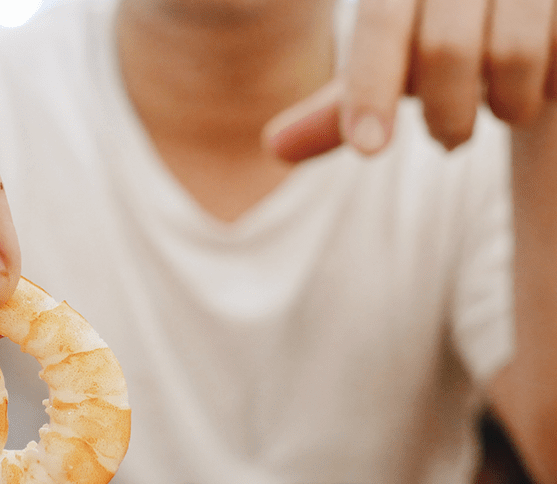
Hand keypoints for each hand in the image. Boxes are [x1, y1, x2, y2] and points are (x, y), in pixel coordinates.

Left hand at [265, 0, 556, 161]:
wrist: (529, 9)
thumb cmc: (452, 40)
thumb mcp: (391, 69)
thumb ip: (341, 107)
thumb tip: (274, 147)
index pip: (379, 24)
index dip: (370, 86)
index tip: (368, 149)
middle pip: (444, 49)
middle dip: (446, 116)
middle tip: (450, 144)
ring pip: (511, 52)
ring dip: (506, 105)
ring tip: (506, 110)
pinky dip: (548, 84)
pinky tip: (545, 84)